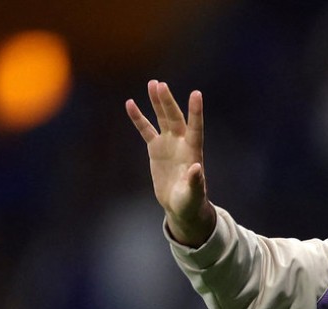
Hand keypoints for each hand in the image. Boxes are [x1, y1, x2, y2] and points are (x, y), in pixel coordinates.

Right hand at [125, 80, 214, 246]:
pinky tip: (130, 103)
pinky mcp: (156, 149)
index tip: (196, 93)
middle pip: (175, 118)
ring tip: (153, 84)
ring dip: (157, 102)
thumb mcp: (192, 194)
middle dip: (168, 102)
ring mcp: (168, 144)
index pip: (195, 128)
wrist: (181, 205)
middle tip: (160, 85)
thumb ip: (195, 182)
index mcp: (193, 152)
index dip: (195, 112)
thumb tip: (196, 168)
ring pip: (162, 119)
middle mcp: (182, 143)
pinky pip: (146, 129)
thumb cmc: (190, 201)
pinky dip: (138, 118)